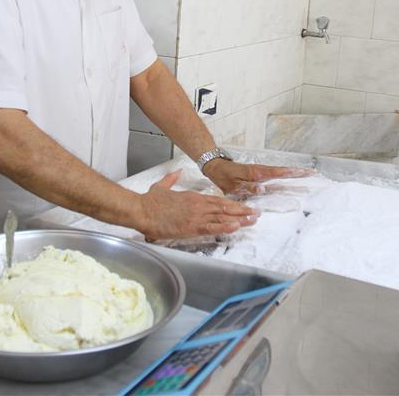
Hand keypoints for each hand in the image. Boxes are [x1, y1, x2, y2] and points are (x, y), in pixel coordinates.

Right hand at [136, 170, 259, 240]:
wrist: (142, 209)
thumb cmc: (150, 201)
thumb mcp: (162, 186)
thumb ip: (172, 178)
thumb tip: (177, 171)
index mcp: (193, 197)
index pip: (218, 200)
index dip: (233, 204)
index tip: (243, 206)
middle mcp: (198, 205)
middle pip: (225, 207)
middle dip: (242, 211)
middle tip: (256, 214)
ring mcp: (196, 216)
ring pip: (222, 216)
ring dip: (239, 219)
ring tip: (253, 220)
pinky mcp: (190, 227)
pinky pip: (212, 227)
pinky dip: (225, 226)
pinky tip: (236, 226)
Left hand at [202, 159, 313, 198]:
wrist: (216, 168)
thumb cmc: (224, 177)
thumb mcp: (233, 186)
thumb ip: (248, 188)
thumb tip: (263, 189)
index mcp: (256, 174)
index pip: (277, 173)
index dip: (290, 173)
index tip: (303, 172)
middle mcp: (261, 171)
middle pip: (283, 171)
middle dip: (297, 172)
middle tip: (312, 172)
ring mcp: (261, 171)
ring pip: (280, 171)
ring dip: (293, 172)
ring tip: (307, 173)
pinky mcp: (259, 173)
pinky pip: (274, 173)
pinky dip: (285, 173)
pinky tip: (291, 175)